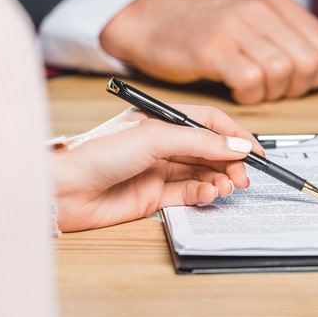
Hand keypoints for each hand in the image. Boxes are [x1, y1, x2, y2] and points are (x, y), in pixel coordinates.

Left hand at [50, 104, 258, 231]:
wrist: (63, 190)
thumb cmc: (95, 154)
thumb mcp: (154, 138)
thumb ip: (199, 143)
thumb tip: (235, 147)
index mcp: (160, 120)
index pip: (208, 123)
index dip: (233, 135)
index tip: (254, 149)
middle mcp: (161, 144)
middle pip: (209, 150)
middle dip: (230, 161)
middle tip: (243, 175)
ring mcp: (158, 170)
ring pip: (202, 173)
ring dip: (219, 179)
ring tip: (227, 187)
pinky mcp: (153, 196)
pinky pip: (189, 193)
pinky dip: (204, 194)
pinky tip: (210, 194)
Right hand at [100, 0, 317, 103]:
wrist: (149, 21)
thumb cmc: (204, 29)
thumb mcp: (259, 32)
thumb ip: (303, 51)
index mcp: (276, 2)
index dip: (315, 74)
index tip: (292, 81)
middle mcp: (259, 9)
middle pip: (308, 62)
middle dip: (295, 88)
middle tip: (271, 88)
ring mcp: (235, 26)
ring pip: (282, 73)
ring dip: (270, 93)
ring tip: (251, 88)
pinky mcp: (212, 48)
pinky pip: (251, 82)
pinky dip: (249, 96)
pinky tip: (236, 89)